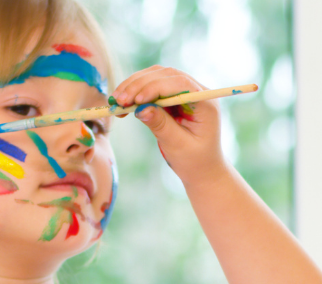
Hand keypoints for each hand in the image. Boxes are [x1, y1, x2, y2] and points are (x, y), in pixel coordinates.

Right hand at [111, 66, 226, 185]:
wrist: (201, 170)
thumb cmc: (194, 161)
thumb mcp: (178, 146)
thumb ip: (161, 125)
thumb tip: (140, 109)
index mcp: (205, 103)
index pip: (180, 84)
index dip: (156, 87)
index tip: (136, 100)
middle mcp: (196, 91)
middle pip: (166, 76)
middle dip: (139, 85)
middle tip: (119, 100)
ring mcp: (184, 92)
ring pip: (156, 77)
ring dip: (134, 86)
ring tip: (116, 101)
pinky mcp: (172, 96)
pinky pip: (152, 86)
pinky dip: (136, 92)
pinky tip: (122, 103)